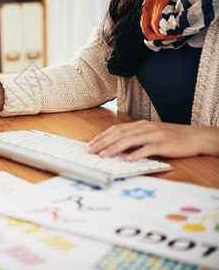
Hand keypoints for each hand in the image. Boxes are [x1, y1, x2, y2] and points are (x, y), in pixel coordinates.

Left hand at [87, 120, 218, 160]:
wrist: (195, 137)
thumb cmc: (171, 137)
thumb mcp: (150, 135)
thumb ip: (135, 139)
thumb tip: (117, 148)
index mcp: (140, 125)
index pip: (116, 130)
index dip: (102, 137)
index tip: (91, 144)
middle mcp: (145, 128)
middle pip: (119, 134)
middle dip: (103, 143)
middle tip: (91, 151)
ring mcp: (154, 135)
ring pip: (130, 140)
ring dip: (114, 148)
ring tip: (104, 156)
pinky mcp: (163, 144)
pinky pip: (147, 149)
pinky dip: (136, 154)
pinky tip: (127, 159)